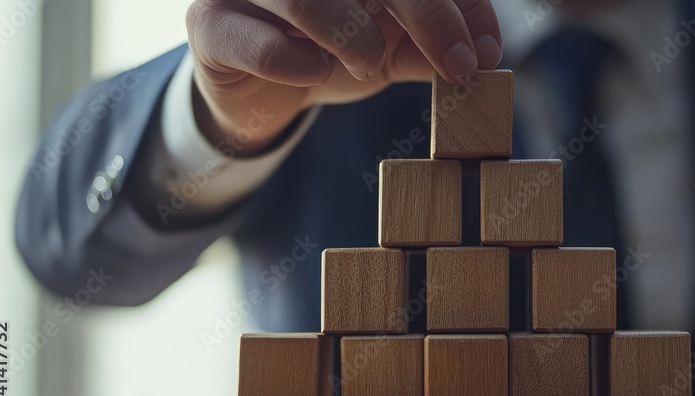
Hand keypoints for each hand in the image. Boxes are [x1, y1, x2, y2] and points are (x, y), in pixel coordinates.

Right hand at [186, 0, 501, 155]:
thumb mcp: (392, 46)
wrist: (260, 87)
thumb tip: (485, 50)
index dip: (455, 5)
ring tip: (369, 63)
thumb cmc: (330, 49)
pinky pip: (261, 45)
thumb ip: (432, 44)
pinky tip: (314, 72)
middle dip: (427, 15)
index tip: (484, 53)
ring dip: (356, 39)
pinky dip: (301, 66)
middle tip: (458, 65)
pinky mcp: (209, 24)